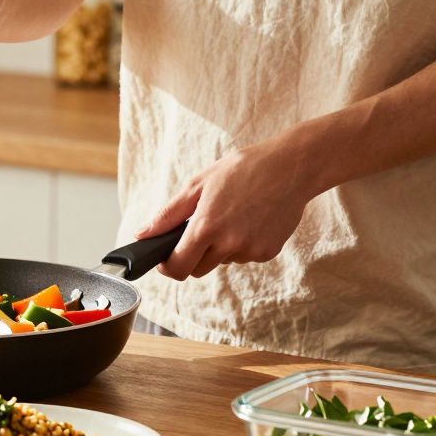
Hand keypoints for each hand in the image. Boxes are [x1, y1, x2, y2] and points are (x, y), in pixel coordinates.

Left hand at [136, 143, 317, 279]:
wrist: (292, 167)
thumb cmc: (242, 169)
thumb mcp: (199, 184)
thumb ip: (168, 214)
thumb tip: (143, 234)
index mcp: (206, 226)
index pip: (178, 267)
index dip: (167, 266)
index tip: (166, 258)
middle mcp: (229, 244)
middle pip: (198, 269)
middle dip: (193, 255)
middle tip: (201, 228)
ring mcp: (251, 250)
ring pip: (222, 262)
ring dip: (219, 248)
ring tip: (231, 215)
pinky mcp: (268, 252)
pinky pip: (244, 256)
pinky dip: (242, 244)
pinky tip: (250, 219)